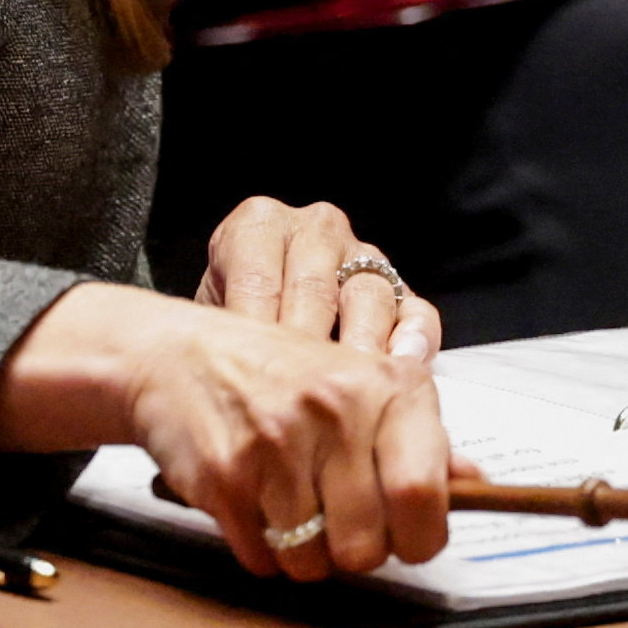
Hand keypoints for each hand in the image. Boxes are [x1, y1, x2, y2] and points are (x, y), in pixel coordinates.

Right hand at [0, 279, 449, 582]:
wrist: (177, 356)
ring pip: (312, 563)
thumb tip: (477, 484)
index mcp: (385, 384)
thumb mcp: (357, 384)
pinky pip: (262, 560)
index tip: (404, 535)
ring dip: (302, 554)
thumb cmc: (276, 375)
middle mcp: (335, 409)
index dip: (419, 537)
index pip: (425, 496)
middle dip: (353, 551)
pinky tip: (254, 505)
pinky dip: (260, 550)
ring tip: (289, 507)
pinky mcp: (225, 476)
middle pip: (367, 547)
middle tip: (335, 521)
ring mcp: (276, 443)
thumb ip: (418, 439)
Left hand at [192, 194, 444, 375]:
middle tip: (297, 402)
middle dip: (305, 354)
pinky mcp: (402, 290)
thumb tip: (232, 377)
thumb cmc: (230, 325)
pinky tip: (399, 369)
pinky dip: (412, 342)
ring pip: (368, 298)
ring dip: (358, 353)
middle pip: (314, 291)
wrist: (253, 328)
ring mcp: (363, 256)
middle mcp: (314, 230)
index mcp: (259, 224)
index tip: (253, 383)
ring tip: (348, 397)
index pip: (257, 280)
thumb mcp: (212, 321)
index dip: (256, 337)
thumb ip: (222, 334)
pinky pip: (415, 313)